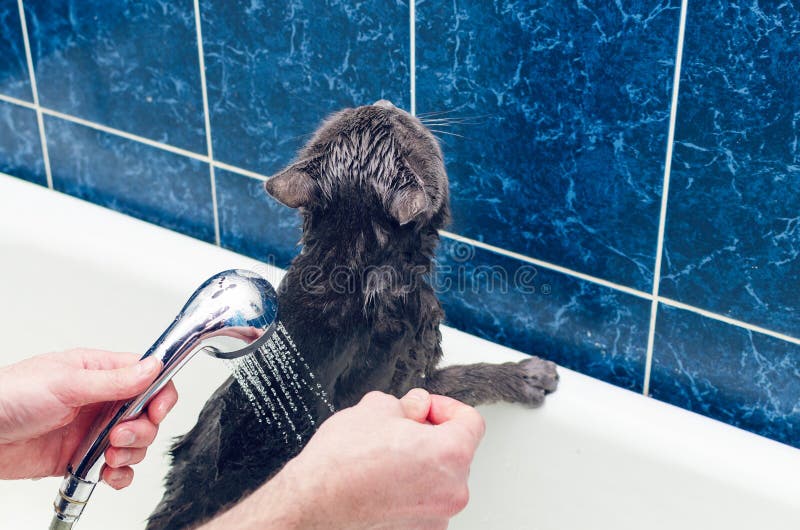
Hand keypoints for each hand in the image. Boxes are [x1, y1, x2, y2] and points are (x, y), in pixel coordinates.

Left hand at [0, 349, 177, 488]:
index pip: (148, 376)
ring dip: (131, 453)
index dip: (160, 394)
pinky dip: (121, 474)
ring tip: (109, 454)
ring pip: (136, 443)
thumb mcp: (66, 383)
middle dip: (142, 429)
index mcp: (99, 372)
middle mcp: (100, 400)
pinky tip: (108, 472)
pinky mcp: (82, 456)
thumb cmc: (9, 396)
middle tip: (119, 435)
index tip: (156, 410)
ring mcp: (92, 430)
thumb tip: (153, 367)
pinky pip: (117, 468)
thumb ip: (113, 380)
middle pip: (147, 414)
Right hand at [203, 388, 484, 529]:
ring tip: (381, 461)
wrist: (311, 508)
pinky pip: (422, 504)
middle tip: (397, 432)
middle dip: (429, 438)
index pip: (471, 421)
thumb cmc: (339, 464)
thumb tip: (415, 407)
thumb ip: (407, 404)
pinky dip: (408, 492)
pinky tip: (379, 485)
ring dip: (418, 466)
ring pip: (438, 480)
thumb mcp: (374, 409)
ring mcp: (436, 518)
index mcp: (449, 454)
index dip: (445, 407)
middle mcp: (452, 491)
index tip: (426, 409)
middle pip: (455, 453)